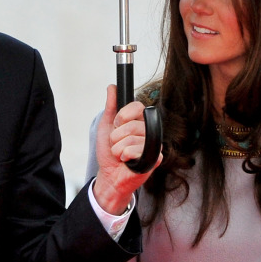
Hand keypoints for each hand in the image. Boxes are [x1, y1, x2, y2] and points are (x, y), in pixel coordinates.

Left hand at [92, 84, 161, 214]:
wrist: (109, 175)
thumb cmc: (109, 152)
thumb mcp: (106, 126)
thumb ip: (110, 106)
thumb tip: (112, 87)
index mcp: (139, 121)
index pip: (137, 106)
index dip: (123, 116)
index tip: (116, 125)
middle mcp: (148, 131)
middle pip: (132, 124)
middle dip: (116, 137)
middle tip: (117, 144)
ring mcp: (152, 144)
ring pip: (132, 139)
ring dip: (118, 149)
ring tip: (120, 155)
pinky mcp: (154, 158)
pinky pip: (135, 151)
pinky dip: (125, 156)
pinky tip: (126, 161)